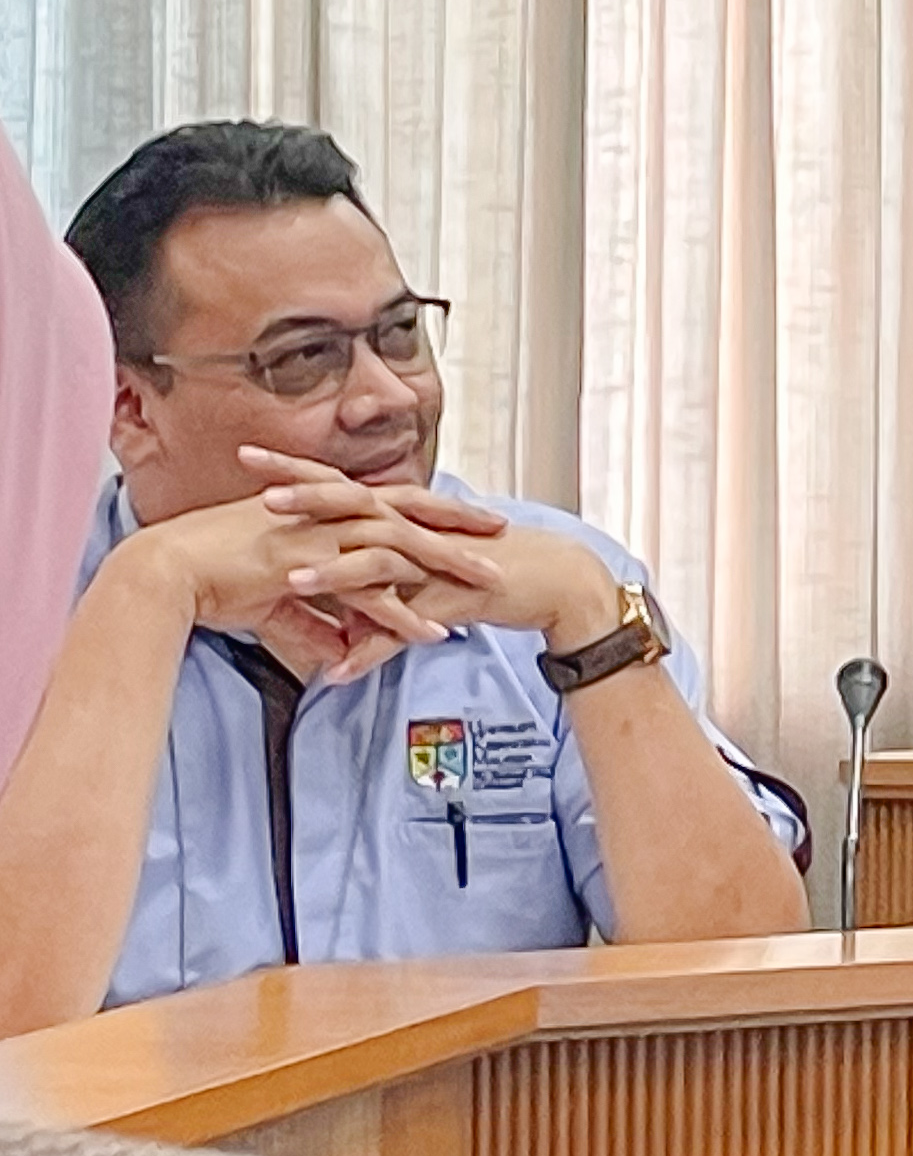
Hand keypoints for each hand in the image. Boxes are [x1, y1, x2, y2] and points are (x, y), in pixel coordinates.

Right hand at [114, 484, 456, 684]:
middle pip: (410, 513)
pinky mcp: (308, 567)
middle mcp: (326, 515)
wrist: (165, 572)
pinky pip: (367, 593)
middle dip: (459, 524)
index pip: (392, 503)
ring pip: (401, 549)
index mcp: (321, 509)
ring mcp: (319, 537)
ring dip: (448, 568)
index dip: (433, 510)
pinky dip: (402, 615)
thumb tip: (340, 652)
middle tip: (504, 533)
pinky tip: (433, 634)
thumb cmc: (210, 576)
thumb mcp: (274, 601)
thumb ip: (314, 624)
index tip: (471, 518)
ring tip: (490, 586)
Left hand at [238, 449, 622, 646]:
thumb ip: (377, 587)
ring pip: (380, 563)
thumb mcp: (422, 569)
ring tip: (290, 581)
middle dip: (309, 501)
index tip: (249, 455)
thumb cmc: (488, 567)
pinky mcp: (454, 597)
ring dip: (335, 573)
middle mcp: (417, 529)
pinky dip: (373, 649)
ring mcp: (436, 562)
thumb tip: (339, 612)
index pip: (341, 483)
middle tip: (261, 496)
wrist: (554, 580)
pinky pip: (407, 626)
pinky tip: (339, 671)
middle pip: (357, 507)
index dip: (296, 470)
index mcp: (404, 513)